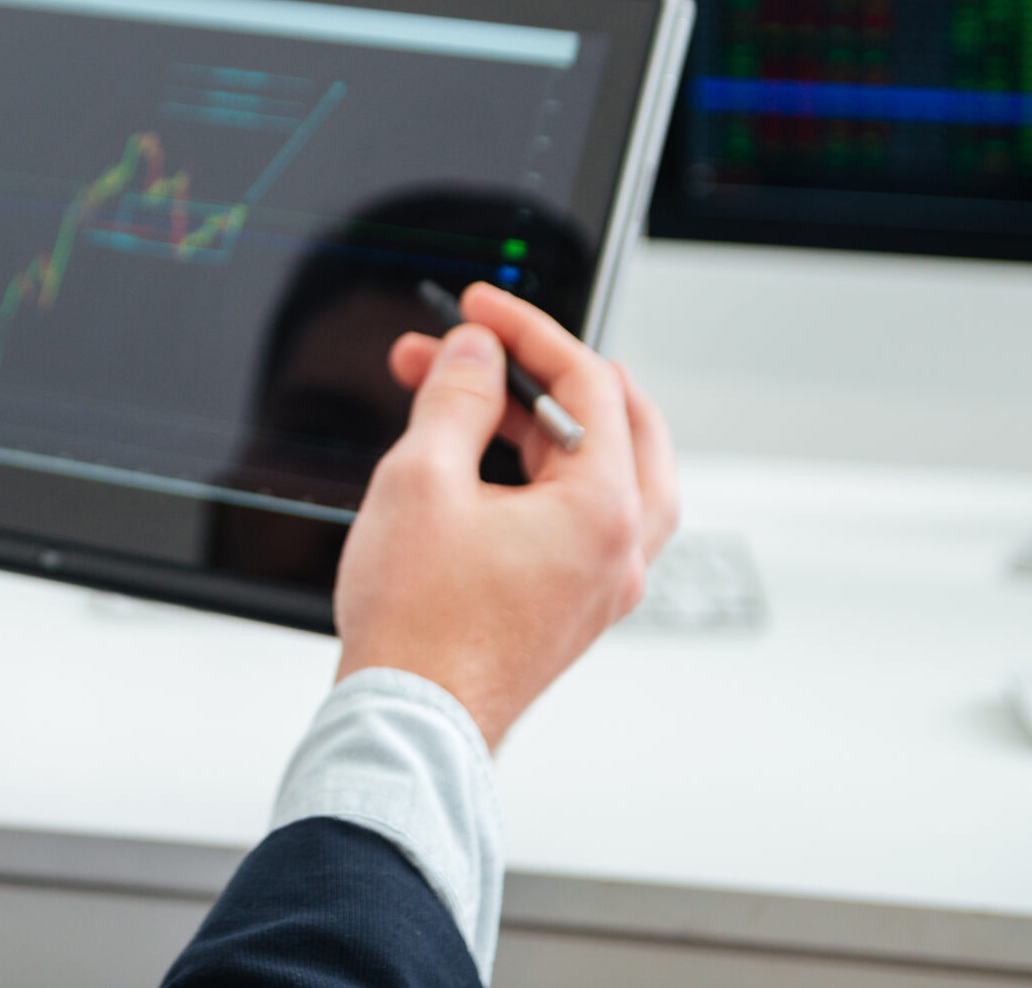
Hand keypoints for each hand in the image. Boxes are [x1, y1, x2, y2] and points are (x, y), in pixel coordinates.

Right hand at [332, 281, 677, 745]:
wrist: (409, 722)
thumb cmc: (418, 626)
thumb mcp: (422, 479)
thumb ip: (455, 396)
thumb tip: (475, 352)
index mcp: (605, 511)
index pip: (589, 383)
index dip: (527, 330)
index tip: (479, 308)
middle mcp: (622, 549)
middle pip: (617, 422)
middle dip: (540, 372)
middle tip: (480, 348)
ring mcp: (602, 583)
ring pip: (604, 471)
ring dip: (539, 422)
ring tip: (470, 397)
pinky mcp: (572, 606)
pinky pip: (579, 515)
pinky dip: (537, 472)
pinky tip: (477, 463)